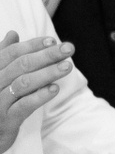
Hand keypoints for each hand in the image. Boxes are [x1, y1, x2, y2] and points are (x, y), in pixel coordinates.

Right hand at [0, 33, 74, 153]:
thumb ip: (4, 55)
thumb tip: (13, 34)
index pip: (12, 53)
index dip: (33, 45)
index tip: (53, 40)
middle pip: (21, 65)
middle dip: (47, 55)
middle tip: (69, 48)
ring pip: (24, 83)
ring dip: (47, 73)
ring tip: (67, 66)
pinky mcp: (6, 119)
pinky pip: (24, 106)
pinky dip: (40, 96)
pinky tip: (55, 89)